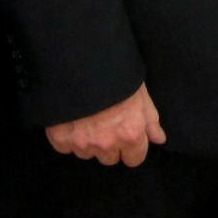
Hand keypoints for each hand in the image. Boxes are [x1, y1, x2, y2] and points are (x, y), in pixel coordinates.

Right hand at [46, 83, 165, 165]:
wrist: (80, 57)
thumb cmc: (116, 72)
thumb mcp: (140, 92)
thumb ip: (150, 120)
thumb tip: (158, 139)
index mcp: (130, 133)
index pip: (134, 160)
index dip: (132, 148)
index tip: (126, 135)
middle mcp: (106, 143)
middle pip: (110, 159)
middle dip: (109, 144)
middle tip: (105, 122)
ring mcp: (81, 142)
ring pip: (87, 154)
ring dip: (88, 141)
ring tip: (87, 117)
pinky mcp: (59, 138)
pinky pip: (66, 148)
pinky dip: (68, 137)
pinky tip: (72, 118)